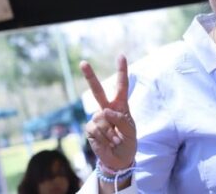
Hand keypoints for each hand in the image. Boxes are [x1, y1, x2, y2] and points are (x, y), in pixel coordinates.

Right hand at [80, 55, 136, 171]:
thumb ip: (121, 119)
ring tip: (115, 139)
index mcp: (120, 105)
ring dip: (110, 131)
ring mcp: (97, 118)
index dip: (122, 70)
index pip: (122, 85)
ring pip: (100, 116)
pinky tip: (107, 142)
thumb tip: (104, 111)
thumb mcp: (131, 130)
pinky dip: (103, 137)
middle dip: (90, 76)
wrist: (119, 159)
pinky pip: (95, 128)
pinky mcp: (90, 129)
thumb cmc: (128, 141)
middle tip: (83, 62)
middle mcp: (107, 108)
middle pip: (97, 90)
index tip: (121, 55)